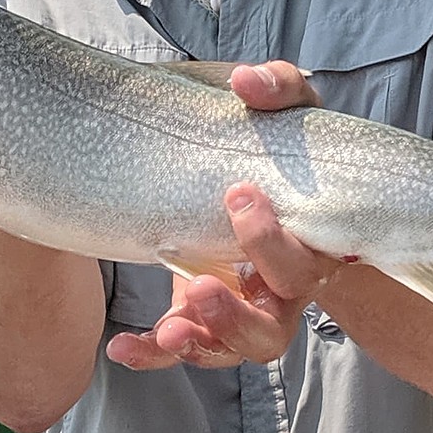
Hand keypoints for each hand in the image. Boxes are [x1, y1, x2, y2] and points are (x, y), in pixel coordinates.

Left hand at [106, 61, 339, 371]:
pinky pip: (187, 343)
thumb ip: (277, 87)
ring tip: (170, 330)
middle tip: (200, 282)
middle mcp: (284, 286)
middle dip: (237, 310)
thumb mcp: (288, 108)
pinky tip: (122, 346)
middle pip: (275, 325)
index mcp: (311, 239)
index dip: (274, 243)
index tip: (237, 194)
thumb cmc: (282, 142)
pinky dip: (156, 352)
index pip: (306, 261)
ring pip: (238, 347)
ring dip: (204, 342)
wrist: (264, 173)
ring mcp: (246, 304)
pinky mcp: (205, 309)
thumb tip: (246, 81)